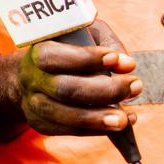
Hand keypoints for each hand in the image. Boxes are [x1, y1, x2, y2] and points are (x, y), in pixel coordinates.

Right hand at [17, 20, 141, 135]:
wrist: (28, 76)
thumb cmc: (64, 49)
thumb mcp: (81, 33)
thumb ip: (105, 41)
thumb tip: (126, 65)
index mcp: (37, 52)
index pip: (56, 56)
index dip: (86, 58)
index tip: (115, 58)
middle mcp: (32, 80)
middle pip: (66, 89)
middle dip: (104, 90)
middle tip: (135, 86)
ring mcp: (34, 105)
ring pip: (68, 115)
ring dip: (101, 118)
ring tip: (128, 117)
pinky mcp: (42, 124)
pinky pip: (71, 130)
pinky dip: (98, 129)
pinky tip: (121, 124)